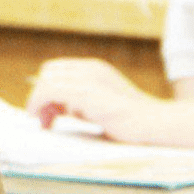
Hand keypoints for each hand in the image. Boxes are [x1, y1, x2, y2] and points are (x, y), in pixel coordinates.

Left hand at [25, 58, 158, 141]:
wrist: (155, 124)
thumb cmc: (130, 122)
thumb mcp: (100, 106)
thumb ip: (79, 104)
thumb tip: (53, 110)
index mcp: (94, 69)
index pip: (56, 70)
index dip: (46, 90)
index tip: (49, 114)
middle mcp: (90, 68)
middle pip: (47, 73)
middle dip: (40, 95)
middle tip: (46, 121)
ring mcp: (89, 78)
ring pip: (45, 81)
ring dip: (38, 103)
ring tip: (46, 125)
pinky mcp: (87, 92)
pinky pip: (49, 90)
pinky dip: (39, 104)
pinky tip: (45, 122)